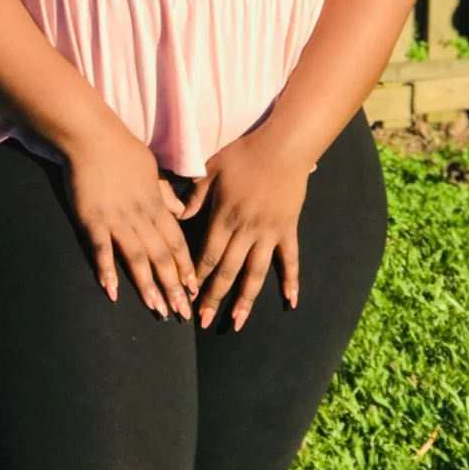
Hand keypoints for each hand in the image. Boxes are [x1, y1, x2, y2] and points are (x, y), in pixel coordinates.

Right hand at [62, 122, 199, 320]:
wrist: (91, 135)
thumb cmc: (122, 149)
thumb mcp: (152, 169)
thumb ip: (165, 193)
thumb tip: (179, 210)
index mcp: (156, 204)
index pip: (177, 242)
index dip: (186, 267)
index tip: (194, 289)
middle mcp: (141, 216)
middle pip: (162, 256)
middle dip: (173, 286)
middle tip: (182, 312)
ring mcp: (117, 219)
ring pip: (137, 258)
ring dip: (148, 286)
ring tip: (157, 309)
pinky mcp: (93, 219)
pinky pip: (102, 249)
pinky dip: (107, 270)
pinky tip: (112, 291)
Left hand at [177, 129, 314, 329]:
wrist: (283, 147)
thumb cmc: (244, 154)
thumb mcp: (211, 169)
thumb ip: (194, 194)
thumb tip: (177, 216)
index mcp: (224, 217)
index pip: (208, 254)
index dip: (197, 277)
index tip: (187, 295)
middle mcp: (246, 230)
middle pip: (228, 270)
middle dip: (214, 297)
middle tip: (203, 321)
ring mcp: (269, 233)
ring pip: (256, 273)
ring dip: (246, 300)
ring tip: (237, 322)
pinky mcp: (288, 230)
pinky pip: (290, 260)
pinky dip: (291, 281)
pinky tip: (290, 301)